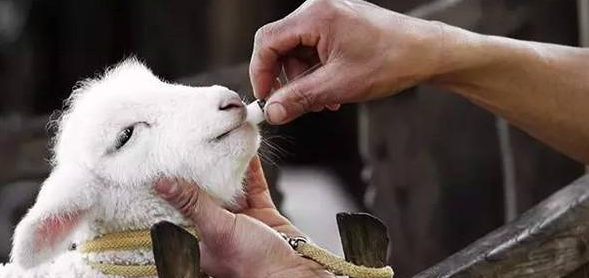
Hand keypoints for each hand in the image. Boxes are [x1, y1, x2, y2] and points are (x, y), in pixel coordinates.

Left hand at [155, 156, 333, 277]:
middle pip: (206, 194)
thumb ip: (193, 204)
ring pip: (231, 188)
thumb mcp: (218, 229)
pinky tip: (248, 153)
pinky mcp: (262, 213)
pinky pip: (254, 187)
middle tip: (195, 145)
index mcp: (198, 240)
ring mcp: (241, 221)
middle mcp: (217, 229)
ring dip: (229, 168)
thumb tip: (163, 185)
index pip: (180, 208)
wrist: (294, 271)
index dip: (175, 186)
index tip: (168, 162)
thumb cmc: (253, 264)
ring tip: (221, 143)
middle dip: (203, 172)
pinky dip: (252, 170)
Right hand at [249, 0, 446, 123]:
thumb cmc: (391, 61)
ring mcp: (330, 16)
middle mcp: (319, 10)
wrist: (427, 52)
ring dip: (303, 79)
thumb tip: (273, 111)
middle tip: (293, 104)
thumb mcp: (338, 85)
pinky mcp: (340, 26)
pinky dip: (317, 72)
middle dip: (285, 78)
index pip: (268, 40)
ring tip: (321, 101)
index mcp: (315, 16)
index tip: (265, 97)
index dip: (261, 72)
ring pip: (298, 51)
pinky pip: (315, 49)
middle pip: (281, 45)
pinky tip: (331, 91)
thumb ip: (299, 98)